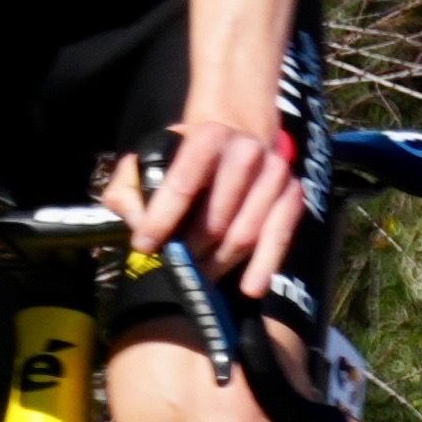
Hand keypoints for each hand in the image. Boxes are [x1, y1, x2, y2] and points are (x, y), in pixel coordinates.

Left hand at [118, 113, 307, 294]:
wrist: (239, 134)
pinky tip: (250, 287)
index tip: (144, 245)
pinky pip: (279, 236)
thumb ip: (129, 187)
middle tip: (178, 266)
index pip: (183, 184)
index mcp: (209, 136)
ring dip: (220, 262)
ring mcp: (274, 172)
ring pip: (245, 234)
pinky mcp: (292, 192)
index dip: (161, 218)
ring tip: (201, 274)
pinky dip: (264, 265)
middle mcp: (246, 151)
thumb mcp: (152, 158)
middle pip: (217, 219)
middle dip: (193, 250)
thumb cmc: (189, 156)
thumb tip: (137, 222)